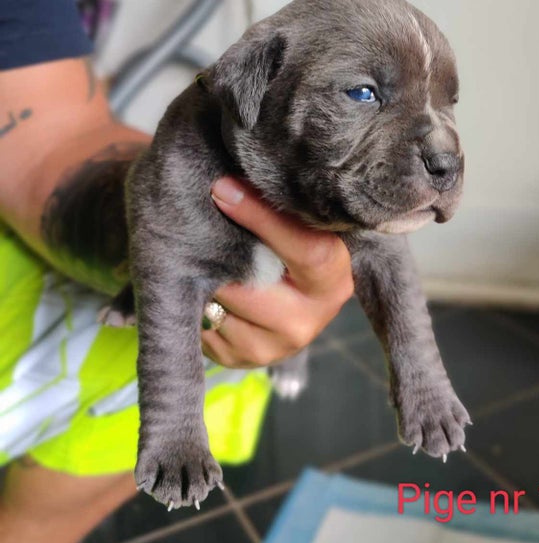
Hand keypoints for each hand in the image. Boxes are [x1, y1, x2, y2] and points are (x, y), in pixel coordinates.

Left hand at [200, 176, 353, 367]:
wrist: (296, 299)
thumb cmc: (295, 247)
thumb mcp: (303, 228)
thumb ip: (283, 211)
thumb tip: (231, 182)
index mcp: (335, 279)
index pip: (307, 248)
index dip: (261, 217)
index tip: (223, 188)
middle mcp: (311, 319)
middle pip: (251, 284)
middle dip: (221, 255)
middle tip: (201, 226)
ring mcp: (278, 346)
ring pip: (223, 306)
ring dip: (206, 280)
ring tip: (205, 257)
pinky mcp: (245, 359)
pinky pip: (207, 328)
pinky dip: (200, 304)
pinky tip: (208, 287)